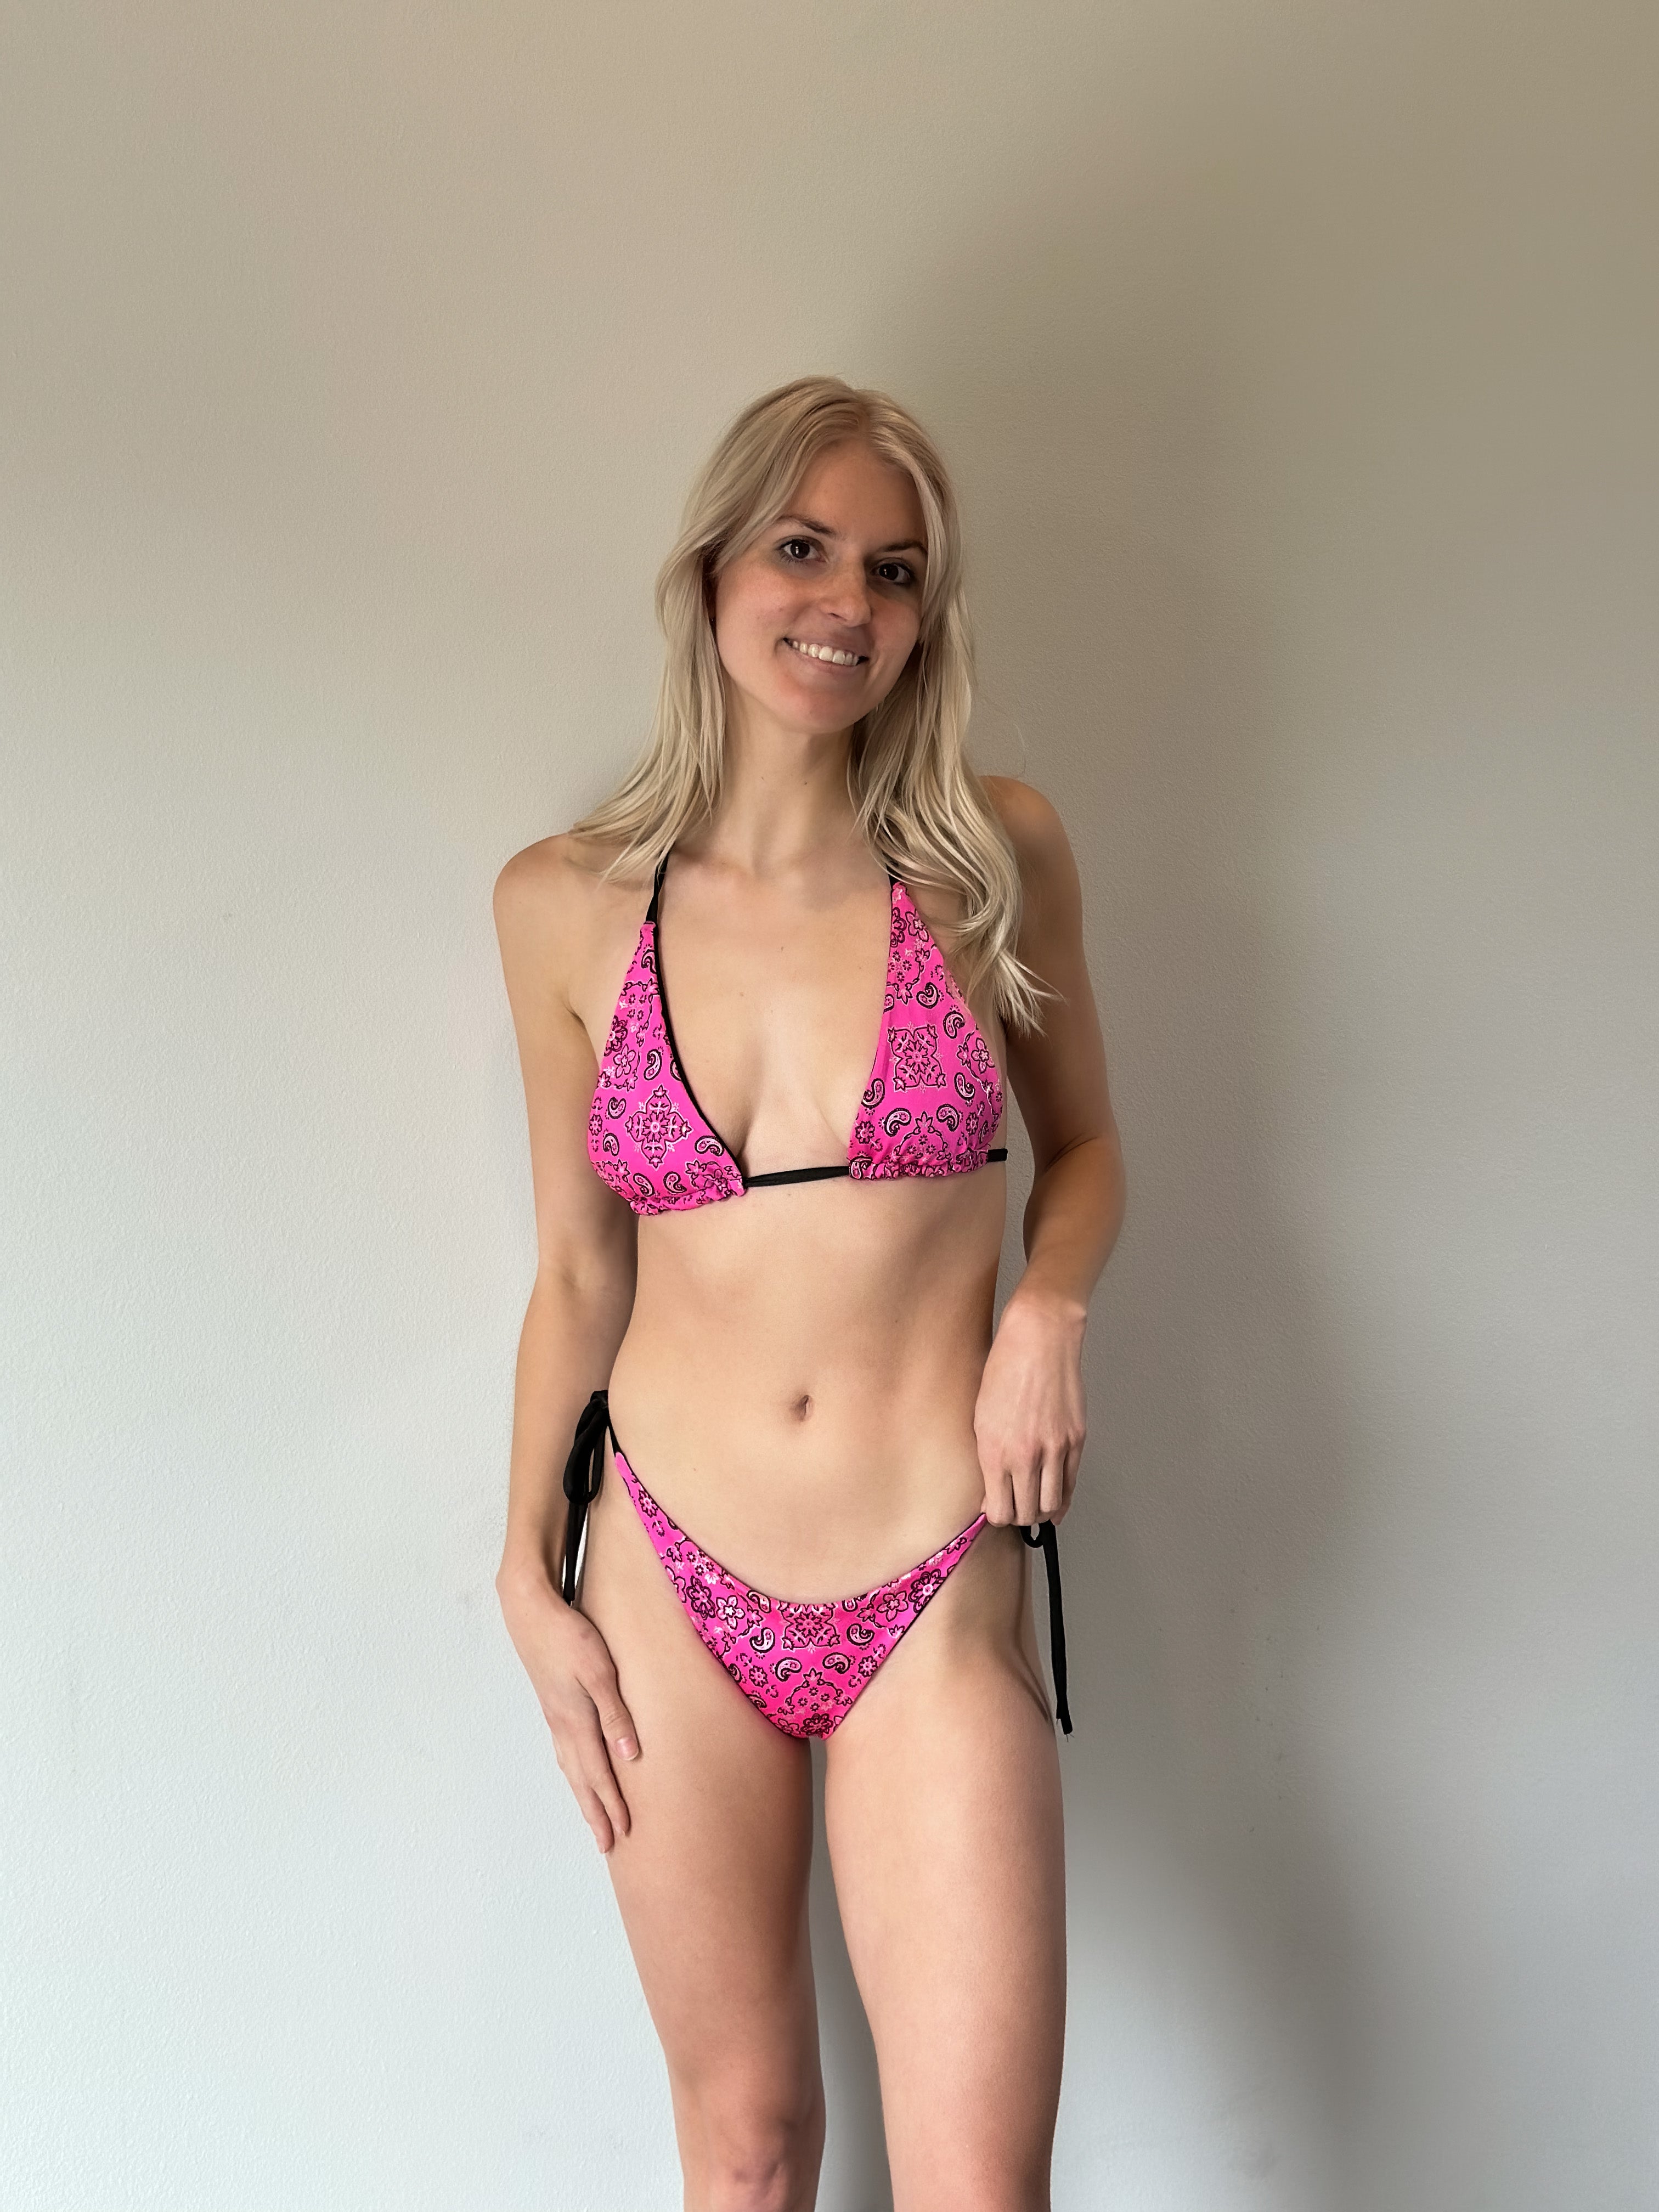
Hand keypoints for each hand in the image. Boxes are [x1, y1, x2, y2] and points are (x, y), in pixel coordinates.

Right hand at [496, 1566, 639, 1852]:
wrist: (529, 1611)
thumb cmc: (569, 1636)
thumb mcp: (599, 1671)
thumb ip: (614, 1713)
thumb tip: (629, 1756)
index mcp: (576, 1721)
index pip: (599, 1774)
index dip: (612, 1806)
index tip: (623, 1835)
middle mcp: (562, 1725)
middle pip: (581, 1779)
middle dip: (595, 1813)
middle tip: (606, 1845)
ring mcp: (554, 1715)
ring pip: (570, 1766)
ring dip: (583, 1794)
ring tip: (593, 1817)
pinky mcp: (552, 1702)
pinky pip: (564, 1748)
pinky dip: (573, 1769)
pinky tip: (577, 1769)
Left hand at [972, 1290, 1086, 1527]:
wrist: (1040, 1338)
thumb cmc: (1004, 1369)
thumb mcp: (980, 1415)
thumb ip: (986, 1457)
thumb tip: (992, 1492)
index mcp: (995, 1449)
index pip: (999, 1509)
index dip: (996, 1515)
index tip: (994, 1509)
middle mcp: (1026, 1454)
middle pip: (1025, 1512)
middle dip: (1018, 1516)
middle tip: (1014, 1509)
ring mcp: (1055, 1448)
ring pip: (1051, 1505)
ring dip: (1040, 1510)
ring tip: (1033, 1505)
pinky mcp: (1076, 1440)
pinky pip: (1070, 1484)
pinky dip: (1062, 1497)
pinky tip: (1055, 1500)